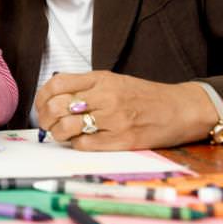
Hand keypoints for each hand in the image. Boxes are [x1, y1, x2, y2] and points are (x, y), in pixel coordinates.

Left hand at [35, 71, 217, 149]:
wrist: (181, 109)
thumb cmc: (143, 95)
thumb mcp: (113, 80)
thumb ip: (85, 85)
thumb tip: (52, 98)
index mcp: (100, 78)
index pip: (57, 83)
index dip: (42, 96)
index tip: (42, 105)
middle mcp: (105, 96)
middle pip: (57, 106)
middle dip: (45, 118)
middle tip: (48, 123)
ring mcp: (114, 119)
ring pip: (67, 127)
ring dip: (58, 133)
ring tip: (62, 133)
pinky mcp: (122, 140)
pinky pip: (84, 144)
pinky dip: (76, 144)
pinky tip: (81, 140)